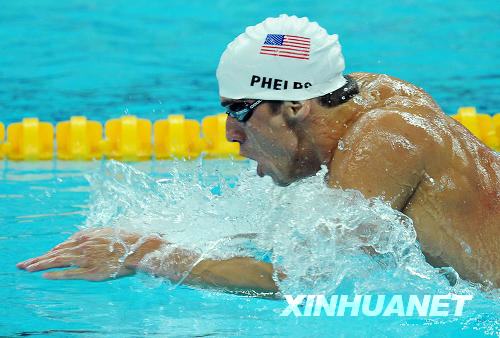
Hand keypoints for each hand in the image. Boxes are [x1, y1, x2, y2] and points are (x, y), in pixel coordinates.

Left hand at [17, 227, 158, 280]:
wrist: (143, 249)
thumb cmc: (131, 240)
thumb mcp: (111, 231)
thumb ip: (96, 233)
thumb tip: (83, 235)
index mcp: (90, 236)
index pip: (65, 244)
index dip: (52, 251)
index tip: (43, 256)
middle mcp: (85, 246)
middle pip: (56, 252)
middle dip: (38, 258)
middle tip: (22, 264)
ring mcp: (88, 259)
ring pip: (58, 261)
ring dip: (40, 264)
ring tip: (26, 268)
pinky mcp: (93, 272)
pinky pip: (70, 273)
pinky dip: (56, 274)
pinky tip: (44, 275)